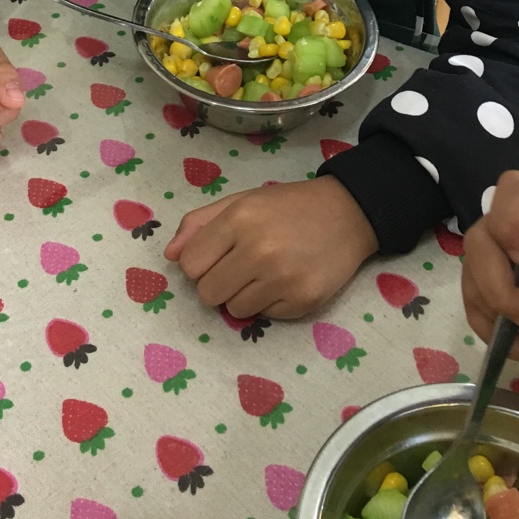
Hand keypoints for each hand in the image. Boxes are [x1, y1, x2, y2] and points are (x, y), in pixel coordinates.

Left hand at [164, 176, 376, 318]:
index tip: (217, 255)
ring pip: (234, 310)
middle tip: (241, 266)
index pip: (190, 265)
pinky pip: (264, 317)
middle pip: (208, 293)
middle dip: (219, 282)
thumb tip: (170, 255)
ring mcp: (282, 279)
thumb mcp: (241, 201)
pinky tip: (286, 280)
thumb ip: (200, 224)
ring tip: (266, 272)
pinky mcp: (303, 301)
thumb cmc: (287, 206)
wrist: (348, 214)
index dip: (199, 263)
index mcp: (239, 220)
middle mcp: (259, 251)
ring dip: (243, 295)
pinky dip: (270, 303)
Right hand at [461, 170, 518, 363]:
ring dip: (497, 311)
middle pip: (480, 238)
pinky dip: (493, 330)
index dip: (508, 218)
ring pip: (470, 273)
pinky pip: (471, 304)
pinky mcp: (481, 283)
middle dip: (499, 285)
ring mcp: (491, 253)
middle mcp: (508, 225)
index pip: (511, 189)